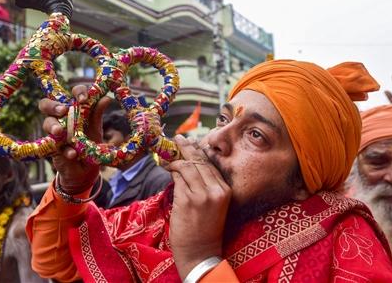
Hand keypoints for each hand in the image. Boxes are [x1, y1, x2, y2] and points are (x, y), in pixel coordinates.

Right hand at [39, 85, 110, 193]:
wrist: (86, 169)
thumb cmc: (90, 144)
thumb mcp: (96, 129)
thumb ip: (97, 114)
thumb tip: (106, 98)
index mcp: (74, 109)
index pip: (73, 94)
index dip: (78, 92)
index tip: (84, 99)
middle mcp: (61, 118)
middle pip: (47, 104)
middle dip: (53, 105)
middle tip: (63, 111)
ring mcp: (54, 132)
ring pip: (47, 123)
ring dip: (53, 125)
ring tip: (60, 131)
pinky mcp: (51, 148)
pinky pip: (54, 145)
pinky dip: (65, 149)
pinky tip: (73, 154)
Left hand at [167, 135, 230, 278]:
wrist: (200, 252)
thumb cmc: (204, 228)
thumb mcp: (212, 204)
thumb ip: (204, 184)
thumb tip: (188, 163)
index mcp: (225, 190)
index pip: (210, 163)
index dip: (197, 151)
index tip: (188, 142)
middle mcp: (216, 190)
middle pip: (199, 161)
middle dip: (186, 148)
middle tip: (176, 139)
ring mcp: (202, 194)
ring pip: (187, 166)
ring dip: (175, 157)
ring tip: (167, 152)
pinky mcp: (188, 199)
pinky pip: (178, 177)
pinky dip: (171, 169)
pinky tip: (165, 165)